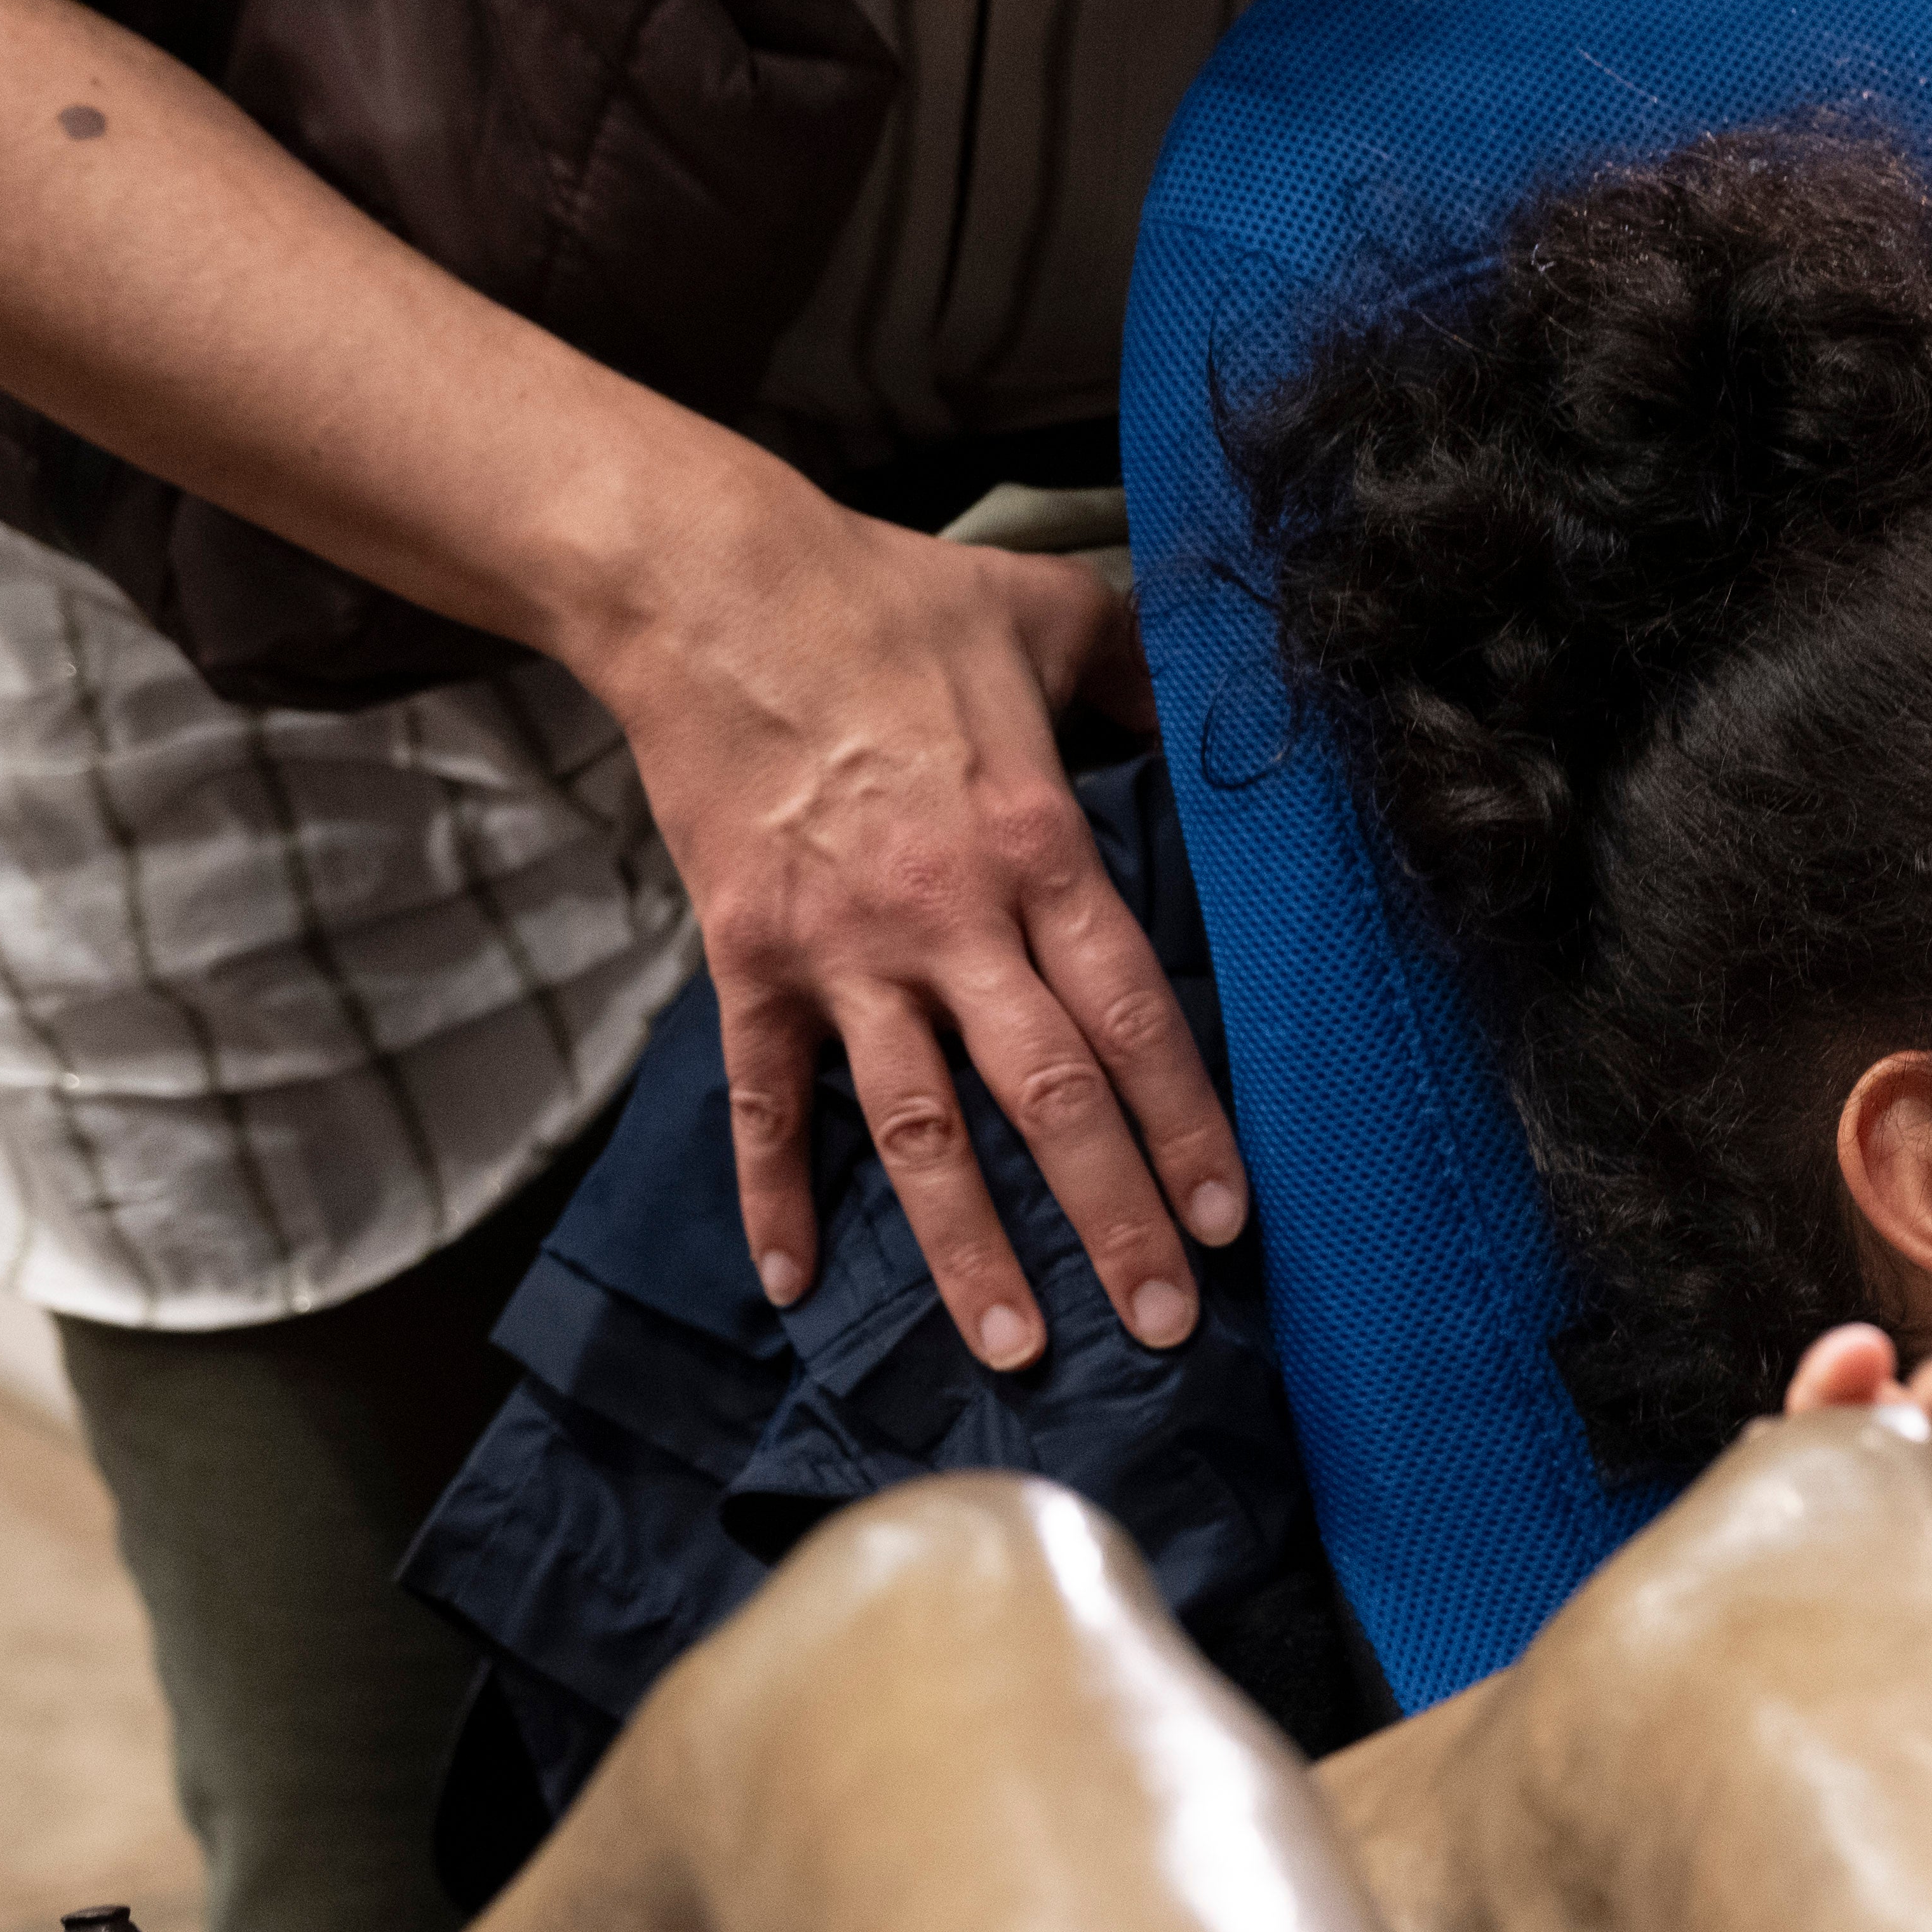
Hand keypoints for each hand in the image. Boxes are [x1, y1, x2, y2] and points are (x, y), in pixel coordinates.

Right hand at [585, 487, 1245, 1367]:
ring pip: (919, 1127)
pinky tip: (792, 1282)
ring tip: (1012, 1346)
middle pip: (1048, 1095)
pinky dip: (773, 1194)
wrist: (704, 585)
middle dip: (1111, 1219)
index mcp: (1035, 847)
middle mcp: (946, 918)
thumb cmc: (885, 597)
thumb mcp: (1047, 613)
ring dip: (967, 1246)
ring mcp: (840, 949)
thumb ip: (1138, 675)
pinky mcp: (746, 956)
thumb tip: (1212, 697)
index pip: (1133, 1016)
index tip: (1228, 1219)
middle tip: (1162, 1323)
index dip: (1185, 1125)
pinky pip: (765, 1098)